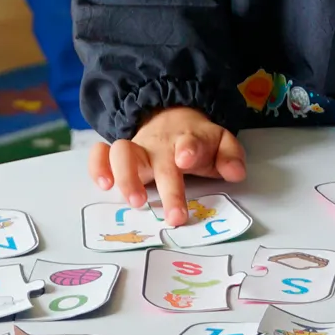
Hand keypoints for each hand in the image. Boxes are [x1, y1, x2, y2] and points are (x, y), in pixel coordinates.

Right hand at [87, 106, 246, 225]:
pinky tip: (103, 185)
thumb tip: (236, 174)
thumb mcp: (220, 144)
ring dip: (126, 176)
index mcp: (189, 140)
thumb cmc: (197, 142)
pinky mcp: (118, 156)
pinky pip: (100, 155)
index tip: (186, 159)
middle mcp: (160, 146)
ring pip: (122, 152)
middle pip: (160, 161)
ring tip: (134, 201)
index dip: (189, 149)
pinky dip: (98, 167)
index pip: (191, 141)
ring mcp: (137, 149)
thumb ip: (230, 157)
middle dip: (167, 189)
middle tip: (175, 217)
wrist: (171, 117)